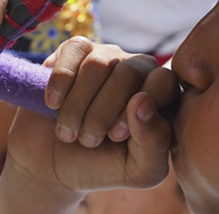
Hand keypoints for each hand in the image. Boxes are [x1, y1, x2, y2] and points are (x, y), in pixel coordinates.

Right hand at [0, 39, 179, 212]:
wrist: (54, 163)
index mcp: (163, 95)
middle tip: (87, 140)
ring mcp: (108, 55)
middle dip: (102, 112)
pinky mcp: (77, 49)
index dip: (139, 109)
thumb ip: (154, 141)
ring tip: (69, 131)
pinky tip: (53, 105)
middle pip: (129, 73)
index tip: (115, 136)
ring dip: (77, 105)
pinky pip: (74, 50)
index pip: (164, 82)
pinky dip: (60, 82)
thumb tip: (141, 100)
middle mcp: (140, 69)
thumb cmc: (104, 166)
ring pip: (98, 64)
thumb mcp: (139, 170)